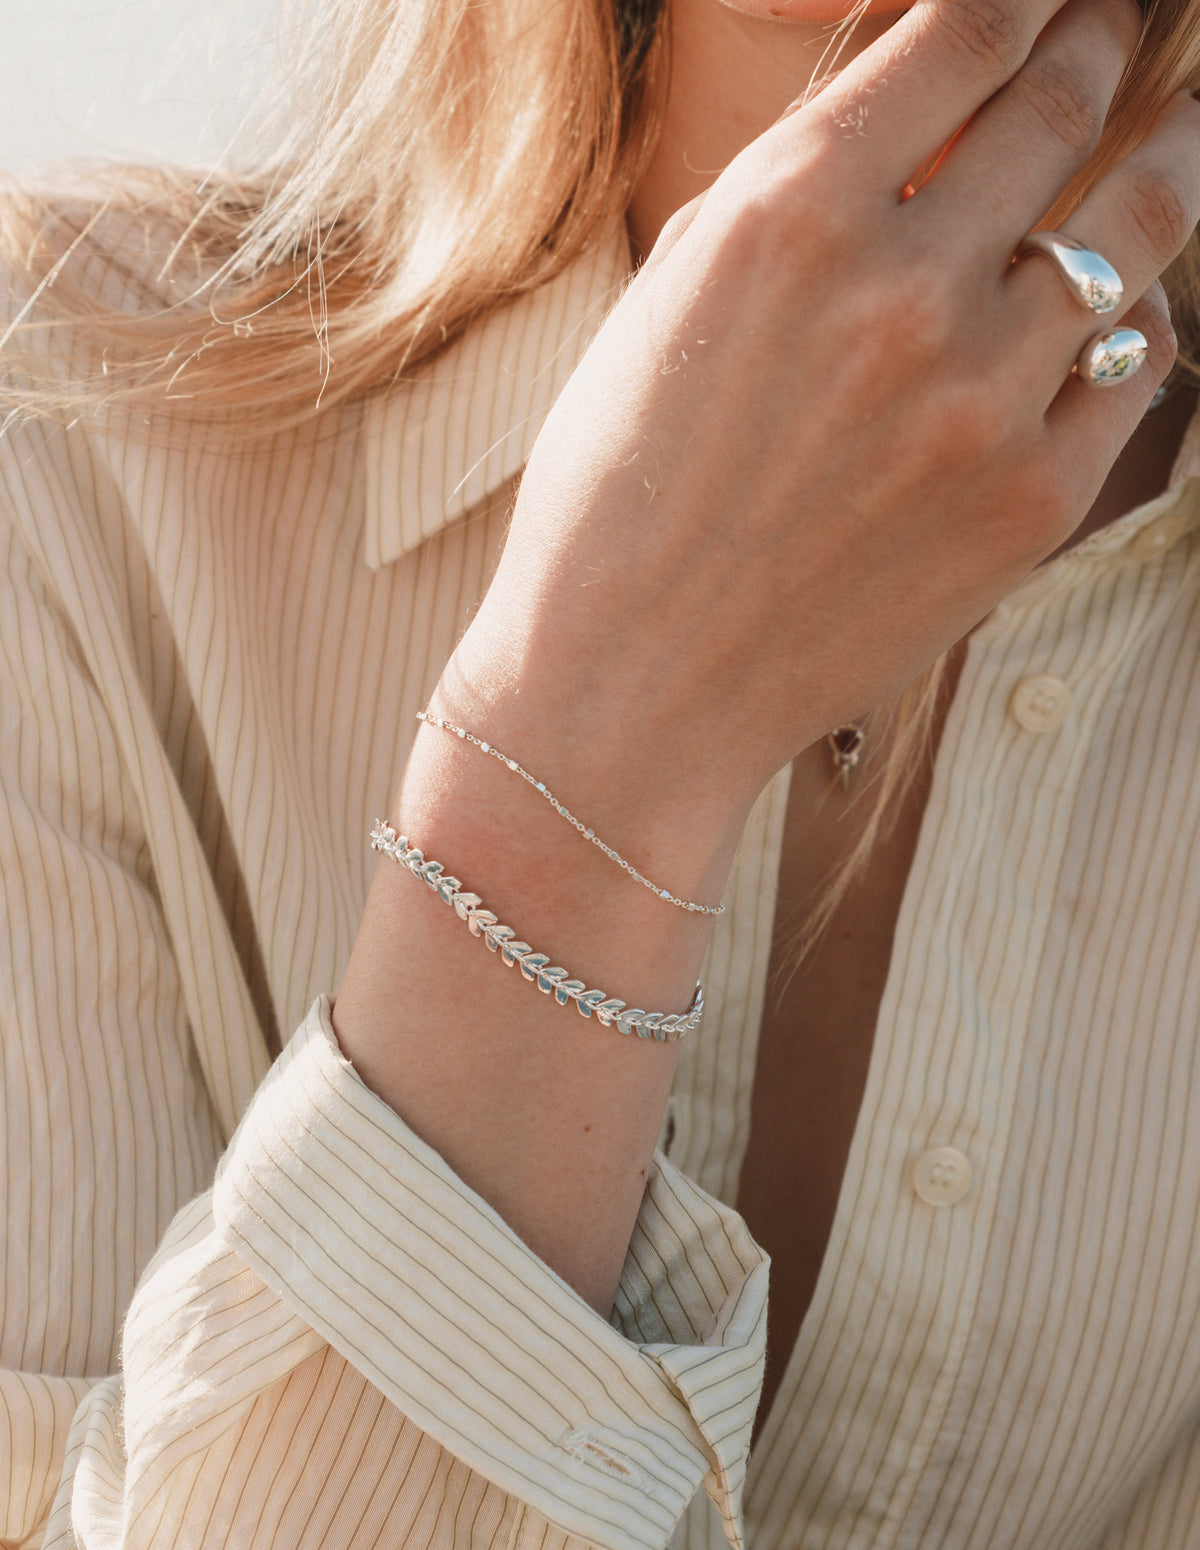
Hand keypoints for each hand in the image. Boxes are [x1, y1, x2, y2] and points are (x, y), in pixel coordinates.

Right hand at [448, 0, 1198, 875]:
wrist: (632, 689)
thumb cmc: (617, 499)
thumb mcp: (670, 305)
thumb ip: (790, 192)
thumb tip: (901, 109)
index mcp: (790, 213)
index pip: (969, 26)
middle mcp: (903, 288)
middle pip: (1066, 100)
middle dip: (1102, 39)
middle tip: (1118, 27)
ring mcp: (983, 399)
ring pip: (1138, 220)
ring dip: (1170, 150)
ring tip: (1182, 126)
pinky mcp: (1033, 500)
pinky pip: (1134, 362)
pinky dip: (1130, 319)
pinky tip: (1113, 309)